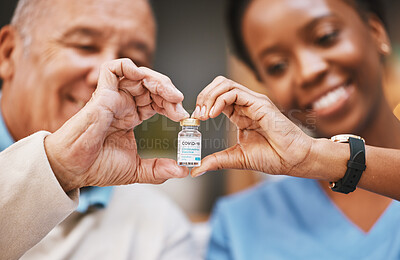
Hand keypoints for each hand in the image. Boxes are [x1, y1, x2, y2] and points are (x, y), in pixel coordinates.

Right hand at [45, 59, 189, 191]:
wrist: (74, 170)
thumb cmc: (97, 166)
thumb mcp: (137, 169)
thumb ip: (159, 169)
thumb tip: (182, 170)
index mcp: (131, 117)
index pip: (156, 101)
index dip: (171, 104)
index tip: (183, 116)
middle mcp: (123, 104)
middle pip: (151, 85)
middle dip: (168, 91)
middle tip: (179, 103)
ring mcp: (112, 97)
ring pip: (138, 74)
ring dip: (157, 80)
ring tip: (170, 95)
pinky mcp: (101, 94)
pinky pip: (113, 69)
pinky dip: (129, 67)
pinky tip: (143, 77)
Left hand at [191, 76, 314, 177]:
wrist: (294, 160)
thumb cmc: (274, 157)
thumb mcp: (237, 158)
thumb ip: (216, 161)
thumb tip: (196, 170)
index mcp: (240, 114)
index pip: (217, 97)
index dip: (203, 104)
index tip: (194, 119)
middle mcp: (246, 104)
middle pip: (219, 85)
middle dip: (203, 96)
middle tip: (197, 114)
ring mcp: (254, 102)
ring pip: (225, 84)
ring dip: (209, 96)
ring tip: (203, 114)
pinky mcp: (260, 104)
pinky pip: (235, 93)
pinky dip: (220, 100)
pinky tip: (213, 114)